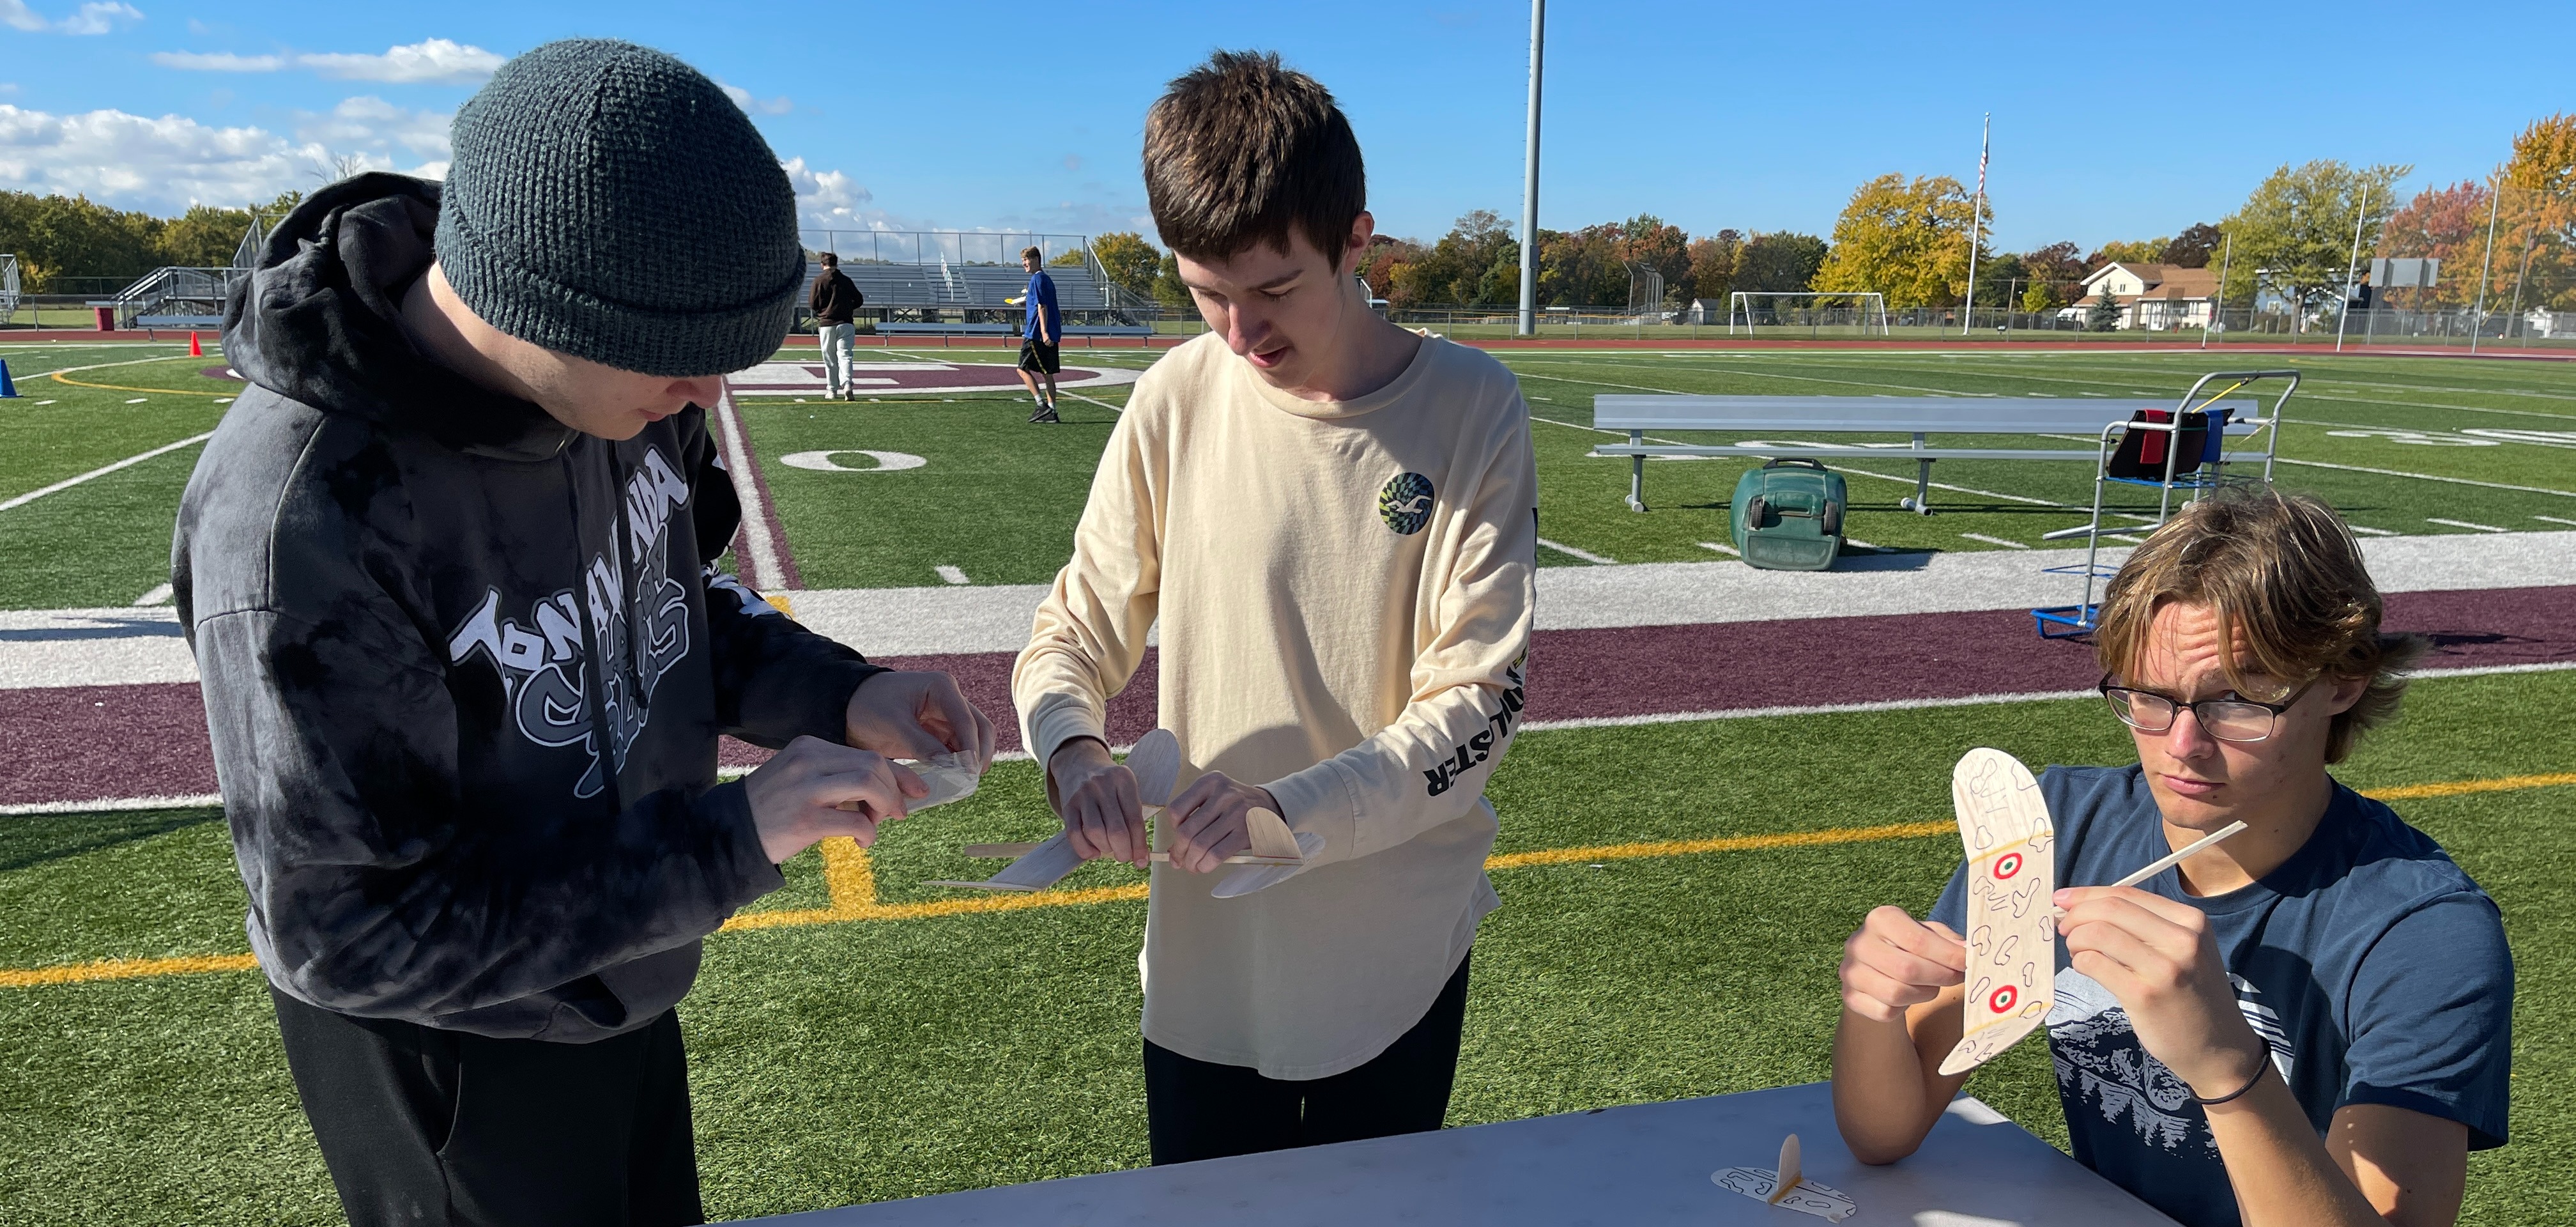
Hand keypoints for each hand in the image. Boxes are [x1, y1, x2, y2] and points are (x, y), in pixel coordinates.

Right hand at [743, 735, 924, 862]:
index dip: (898, 773)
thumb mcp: (801, 778)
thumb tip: (886, 790)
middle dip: (894, 790)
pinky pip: (856, 820)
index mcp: (809, 747)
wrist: (730, 833)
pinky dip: (869, 832)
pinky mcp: (805, 819)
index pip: (866, 754)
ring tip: (876, 825)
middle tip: (895, 814)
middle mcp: (808, 761)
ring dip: (885, 807)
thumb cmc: (773, 809)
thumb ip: (836, 777)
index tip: (916, 789)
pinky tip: (861, 841)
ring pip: (870, 783)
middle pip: (874, 764)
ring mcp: (806, 789)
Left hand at [845, 670, 996, 770]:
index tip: (969, 774)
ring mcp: (947, 716)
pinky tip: (950, 781)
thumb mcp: (894, 725)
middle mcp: (950, 699)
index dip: (972, 749)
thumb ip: (923, 744)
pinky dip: (957, 765)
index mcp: (942, 687)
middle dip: (978, 755)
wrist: (848, 706)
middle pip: (980, 729)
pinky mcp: (939, 732)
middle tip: (969, 781)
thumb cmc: (868, 706)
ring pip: (972, 741)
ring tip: (961, 785)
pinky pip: (956, 750)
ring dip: (969, 762)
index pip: (968, 721)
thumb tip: (951, 768)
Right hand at [1048, 737, 1146, 866]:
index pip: (1135, 819)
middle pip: (1116, 830)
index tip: (1141, 861)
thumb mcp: (1126, 789)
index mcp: (1123, 780)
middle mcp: (1103, 785)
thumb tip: (1140, 855)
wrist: (1079, 763)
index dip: (1139, 845)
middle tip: (1124, 856)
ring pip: (1095, 832)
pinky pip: (1074, 833)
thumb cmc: (1110, 785)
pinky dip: (1084, 849)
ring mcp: (1083, 794)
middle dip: (1123, 851)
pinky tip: (1094, 853)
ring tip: (1109, 850)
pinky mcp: (1068, 805)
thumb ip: (1133, 817)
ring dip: (1105, 849)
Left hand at [1165, 771, 1283, 873]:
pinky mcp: (1245, 832)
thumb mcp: (1214, 797)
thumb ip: (1193, 817)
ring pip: (1200, 845)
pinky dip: (1205, 865)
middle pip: (1186, 831)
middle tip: (1179, 860)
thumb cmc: (1234, 804)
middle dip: (1179, 852)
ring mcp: (1236, 813)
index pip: (1176, 810)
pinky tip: (1204, 866)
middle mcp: (1223, 795)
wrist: (1269, 805)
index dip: (1171, 829)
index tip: (1177, 837)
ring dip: (1191, 862)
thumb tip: (1172, 851)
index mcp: (1210, 782)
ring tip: (1192, 865)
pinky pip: (1216, 854)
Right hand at [1839, 906, 1967, 1023]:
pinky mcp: (1850, 997)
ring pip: (1896, 993)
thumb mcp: (1927, 934)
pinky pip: (1885, 1011)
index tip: (1968, 963)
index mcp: (1880, 919)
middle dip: (1940, 976)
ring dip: (1925, 993)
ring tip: (1933, 986)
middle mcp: (1858, 943)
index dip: (1948, 955)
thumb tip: (1966, 950)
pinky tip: (1910, 997)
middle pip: (1907, 969)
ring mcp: (1850, 971)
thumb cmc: (1908, 948)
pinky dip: (1905, 1008)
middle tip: (1958, 978)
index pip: (1917, 940)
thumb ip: (1947, 940)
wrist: (1875, 969)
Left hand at [2055, 886, 2269, 1094]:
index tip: (2063, 899)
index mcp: (2191, 921)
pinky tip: (2085, 967)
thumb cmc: (2192, 995)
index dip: (2088, 894)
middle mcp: (2182, 940)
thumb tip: (2083, 906)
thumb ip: (2145, 926)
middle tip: (2063, 927)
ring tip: (2077, 951)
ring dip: (2075, 938)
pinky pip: (2094, 963)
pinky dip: (2080, 961)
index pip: (2127, 894)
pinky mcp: (2144, 995)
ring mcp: (2164, 968)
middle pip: (2110, 909)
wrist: (2219, 1048)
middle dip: (2076, 914)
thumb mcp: (2184, 951)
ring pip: (2098, 932)